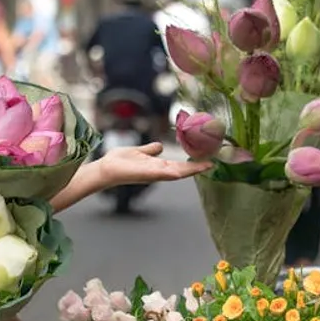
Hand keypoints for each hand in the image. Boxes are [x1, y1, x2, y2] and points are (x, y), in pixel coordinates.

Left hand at [94, 142, 209, 189]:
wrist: (106, 168)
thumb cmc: (119, 161)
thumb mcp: (139, 151)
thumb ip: (150, 150)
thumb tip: (159, 146)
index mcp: (157, 166)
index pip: (180, 165)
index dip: (193, 163)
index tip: (207, 159)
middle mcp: (158, 171)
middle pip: (182, 170)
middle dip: (197, 167)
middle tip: (213, 163)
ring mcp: (153, 174)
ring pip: (177, 173)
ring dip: (191, 170)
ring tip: (206, 165)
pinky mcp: (147, 174)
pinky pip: (163, 174)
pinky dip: (174, 173)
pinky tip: (184, 171)